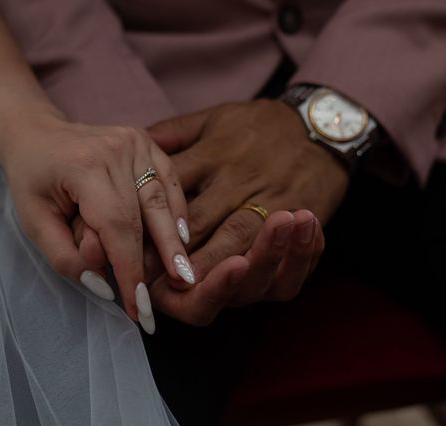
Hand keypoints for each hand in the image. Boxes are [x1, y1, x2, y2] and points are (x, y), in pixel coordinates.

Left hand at [0, 112, 192, 323]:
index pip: (117, 227)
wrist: (36, 133)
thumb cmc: (32, 181)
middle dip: (161, 259)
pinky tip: (182, 235)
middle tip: (178, 291)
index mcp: (85, 167)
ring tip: (186, 272)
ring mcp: (135, 142)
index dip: (131, 269)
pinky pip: (170, 181)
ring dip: (174, 238)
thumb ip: (66, 258)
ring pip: (162, 200)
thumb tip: (104, 286)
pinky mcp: (147, 142)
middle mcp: (116, 150)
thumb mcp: (33, 223)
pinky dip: (177, 209)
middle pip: (147, 214)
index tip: (138, 305)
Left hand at [142, 100, 344, 321]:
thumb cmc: (260, 127)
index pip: (170, 188)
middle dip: (171, 252)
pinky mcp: (299, 215)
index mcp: (212, 155)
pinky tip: (243, 280)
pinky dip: (266, 265)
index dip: (144, 218)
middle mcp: (238, 179)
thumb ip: (174, 133)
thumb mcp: (215, 119)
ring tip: (187, 286)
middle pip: (199, 221)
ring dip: (210, 266)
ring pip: (237, 239)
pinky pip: (283, 248)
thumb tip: (135, 143)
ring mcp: (270, 199)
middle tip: (143, 278)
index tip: (123, 243)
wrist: (322, 126)